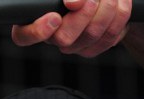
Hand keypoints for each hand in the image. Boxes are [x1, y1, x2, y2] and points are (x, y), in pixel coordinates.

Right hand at [11, 0, 130, 57]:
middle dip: (84, 13)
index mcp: (35, 19)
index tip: (55, 16)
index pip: (24, 36)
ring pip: (91, 35)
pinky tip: (119, 2)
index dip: (38, 31)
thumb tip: (72, 2)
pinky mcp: (93, 48)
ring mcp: (74, 46)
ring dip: (107, 9)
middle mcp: (53, 37)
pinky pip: (109, 38)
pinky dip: (119, 16)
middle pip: (65, 38)